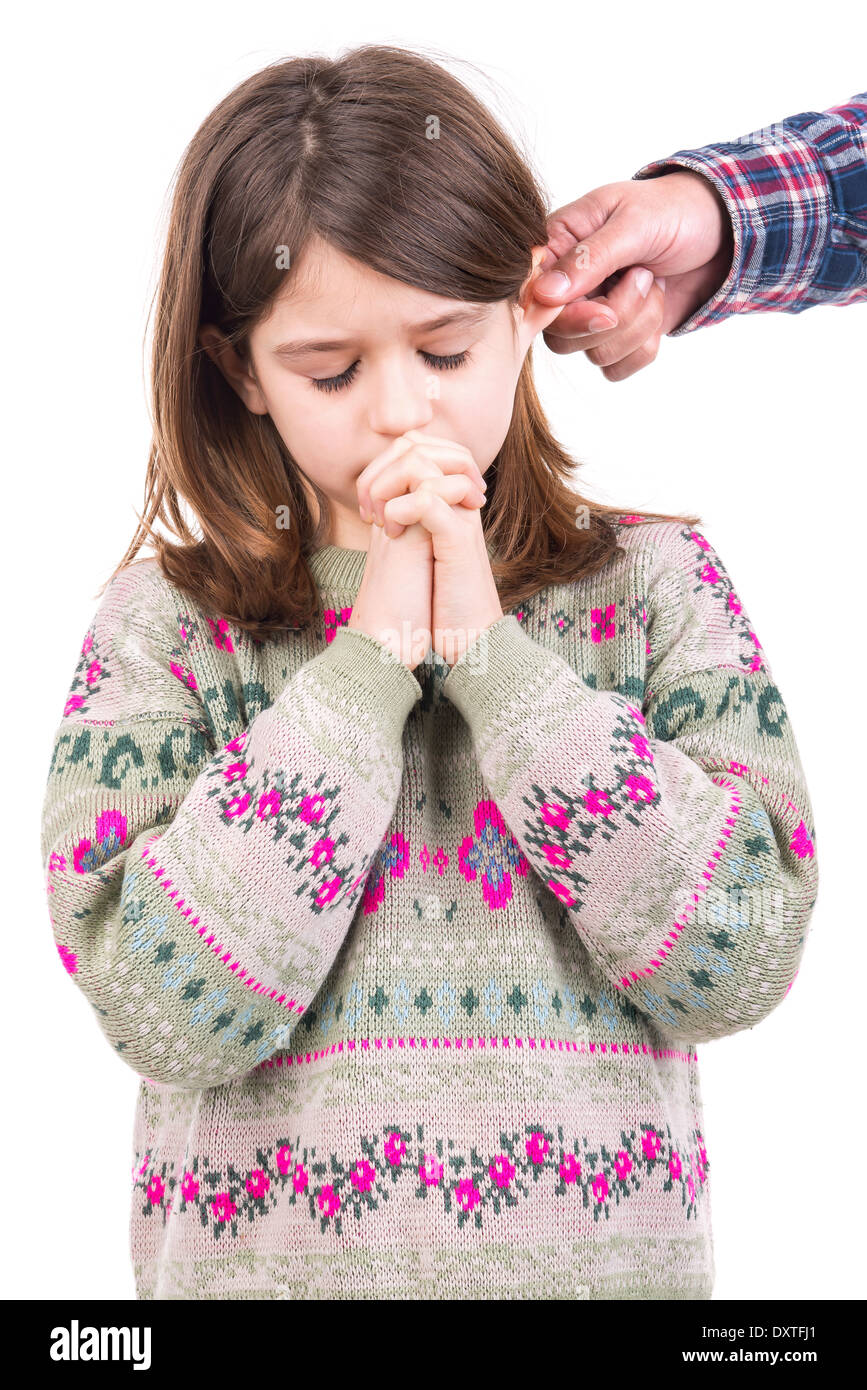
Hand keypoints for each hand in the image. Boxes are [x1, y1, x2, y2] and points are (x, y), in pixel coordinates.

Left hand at [354, 430, 501, 666]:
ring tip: (378, 520)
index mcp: (449, 500)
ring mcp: (460, 516)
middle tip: (368, 509)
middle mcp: (458, 501)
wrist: (467, 639)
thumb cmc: (439, 602)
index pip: (417, 445)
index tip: (367, 504)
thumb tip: (379, 501)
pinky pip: (427, 499)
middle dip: (380, 469)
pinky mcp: (458, 540)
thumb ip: (406, 518)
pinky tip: (390, 534)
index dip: (382, 464)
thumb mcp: (417, 550)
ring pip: (422, 463)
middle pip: (418, 444)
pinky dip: (398, 510)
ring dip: (386, 486)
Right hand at [532, 170, 734, 379]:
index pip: (537, 299)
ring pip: (596, 354)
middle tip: (644, 276)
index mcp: (558, 246)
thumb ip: (590, 258)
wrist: (720, 231)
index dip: (567, 315)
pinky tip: (657, 307)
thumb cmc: (674, 211)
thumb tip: (545, 293)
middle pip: (562, 338)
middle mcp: (567, 287)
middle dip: (616, 316)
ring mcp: (591, 316)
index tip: (604, 310)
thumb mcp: (634, 223)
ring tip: (654, 282)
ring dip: (639, 323)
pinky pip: (617, 368)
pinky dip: (645, 346)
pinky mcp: (618, 339)